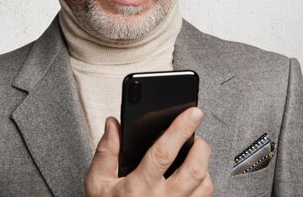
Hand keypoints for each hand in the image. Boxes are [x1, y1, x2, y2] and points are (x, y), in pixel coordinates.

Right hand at [84, 107, 213, 196]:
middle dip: (200, 147)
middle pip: (194, 169)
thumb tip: (113, 125)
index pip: (164, 153)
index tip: (192, 113)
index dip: (180, 129)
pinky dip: (203, 184)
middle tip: (196, 137)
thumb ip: (106, 152)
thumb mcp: (97, 183)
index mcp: (138, 187)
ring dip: (204, 165)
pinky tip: (193, 178)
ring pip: (204, 185)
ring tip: (194, 155)